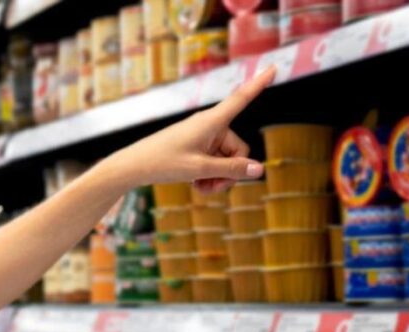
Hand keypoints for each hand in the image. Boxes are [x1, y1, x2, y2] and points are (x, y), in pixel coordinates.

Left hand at [111, 66, 275, 192]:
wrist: (134, 166)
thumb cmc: (163, 162)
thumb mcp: (200, 169)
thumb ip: (231, 169)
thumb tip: (259, 170)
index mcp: (211, 121)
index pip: (241, 98)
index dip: (259, 84)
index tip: (274, 66)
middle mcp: (210, 125)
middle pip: (238, 149)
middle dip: (230, 171)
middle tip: (213, 188)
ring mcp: (203, 136)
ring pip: (226, 159)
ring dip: (218, 177)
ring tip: (201, 188)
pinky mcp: (196, 146)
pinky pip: (214, 161)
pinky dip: (210, 174)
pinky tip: (197, 185)